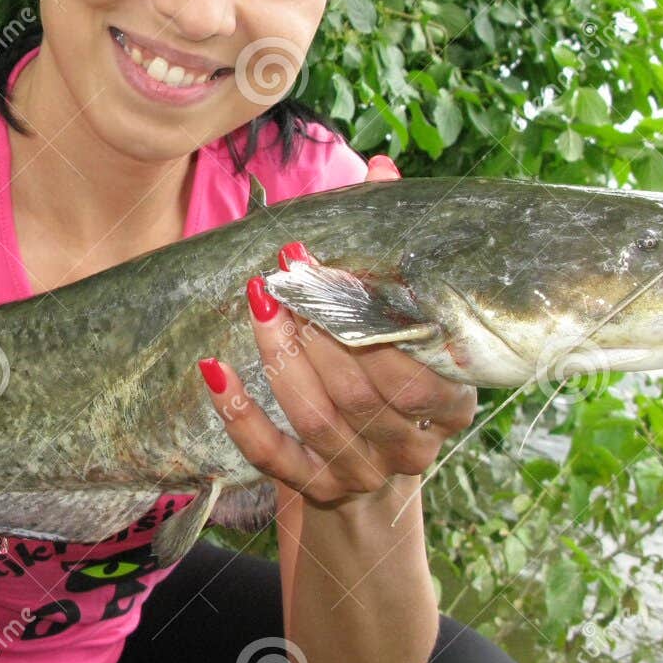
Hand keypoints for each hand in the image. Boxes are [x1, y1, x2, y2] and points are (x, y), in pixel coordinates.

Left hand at [197, 155, 478, 508]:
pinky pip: (271, 457)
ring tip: (258, 301)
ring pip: (315, 417)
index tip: (328, 262)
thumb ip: (394, 255)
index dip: (366, 313)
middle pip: (359, 390)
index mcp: (448, 406)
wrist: (374, 492)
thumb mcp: (408, 332)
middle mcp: (408, 447)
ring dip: (280, 356)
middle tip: (284, 270)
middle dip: (318, 325)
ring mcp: (359, 474)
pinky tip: (214, 370)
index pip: (411, 367)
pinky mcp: (312, 492)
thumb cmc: (393, 386)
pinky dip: (241, 414)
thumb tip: (382, 170)